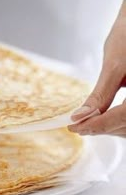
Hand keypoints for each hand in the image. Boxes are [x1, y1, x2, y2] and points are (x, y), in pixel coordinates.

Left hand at [69, 2, 125, 136]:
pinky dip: (116, 121)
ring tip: (86, 123)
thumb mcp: (114, 67)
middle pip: (125, 125)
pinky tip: (102, 117)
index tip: (74, 127)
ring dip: (108, 127)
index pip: (122, 118)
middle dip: (101, 128)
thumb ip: (100, 95)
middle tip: (77, 125)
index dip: (97, 126)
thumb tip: (79, 117)